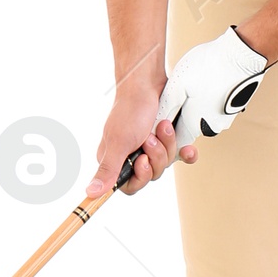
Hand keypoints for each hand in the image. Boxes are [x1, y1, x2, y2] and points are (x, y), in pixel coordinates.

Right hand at [84, 68, 181, 199]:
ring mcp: (153, 146)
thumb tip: (90, 193)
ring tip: (162, 126)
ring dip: (167, 144)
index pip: (131, 185)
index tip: (143, 161)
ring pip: (167, 162)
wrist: (147, 83)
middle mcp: (134, 155)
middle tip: (150, 137)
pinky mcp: (168, 139)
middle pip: (152, 174)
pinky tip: (187, 147)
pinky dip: (185, 151)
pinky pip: (181, 155)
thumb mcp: (118, 143)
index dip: (141, 176)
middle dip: (156, 155)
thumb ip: (107, 170)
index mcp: (117, 159)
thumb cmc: (129, 110)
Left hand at [156, 26, 269, 147]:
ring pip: (200, 118)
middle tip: (175, 94)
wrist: (242, 54)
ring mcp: (225, 118)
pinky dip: (205, 100)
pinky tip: (203, 82)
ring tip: (189, 84)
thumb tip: (154, 125)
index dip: (165, 133)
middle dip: (178, 116)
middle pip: (187, 129)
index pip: (175, 141)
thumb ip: (165, 108)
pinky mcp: (232, 107)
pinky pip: (213, 109)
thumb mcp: (177, 84)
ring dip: (192, 106)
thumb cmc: (208, 66)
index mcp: (195, 126)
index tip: (162, 117)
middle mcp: (212, 127)